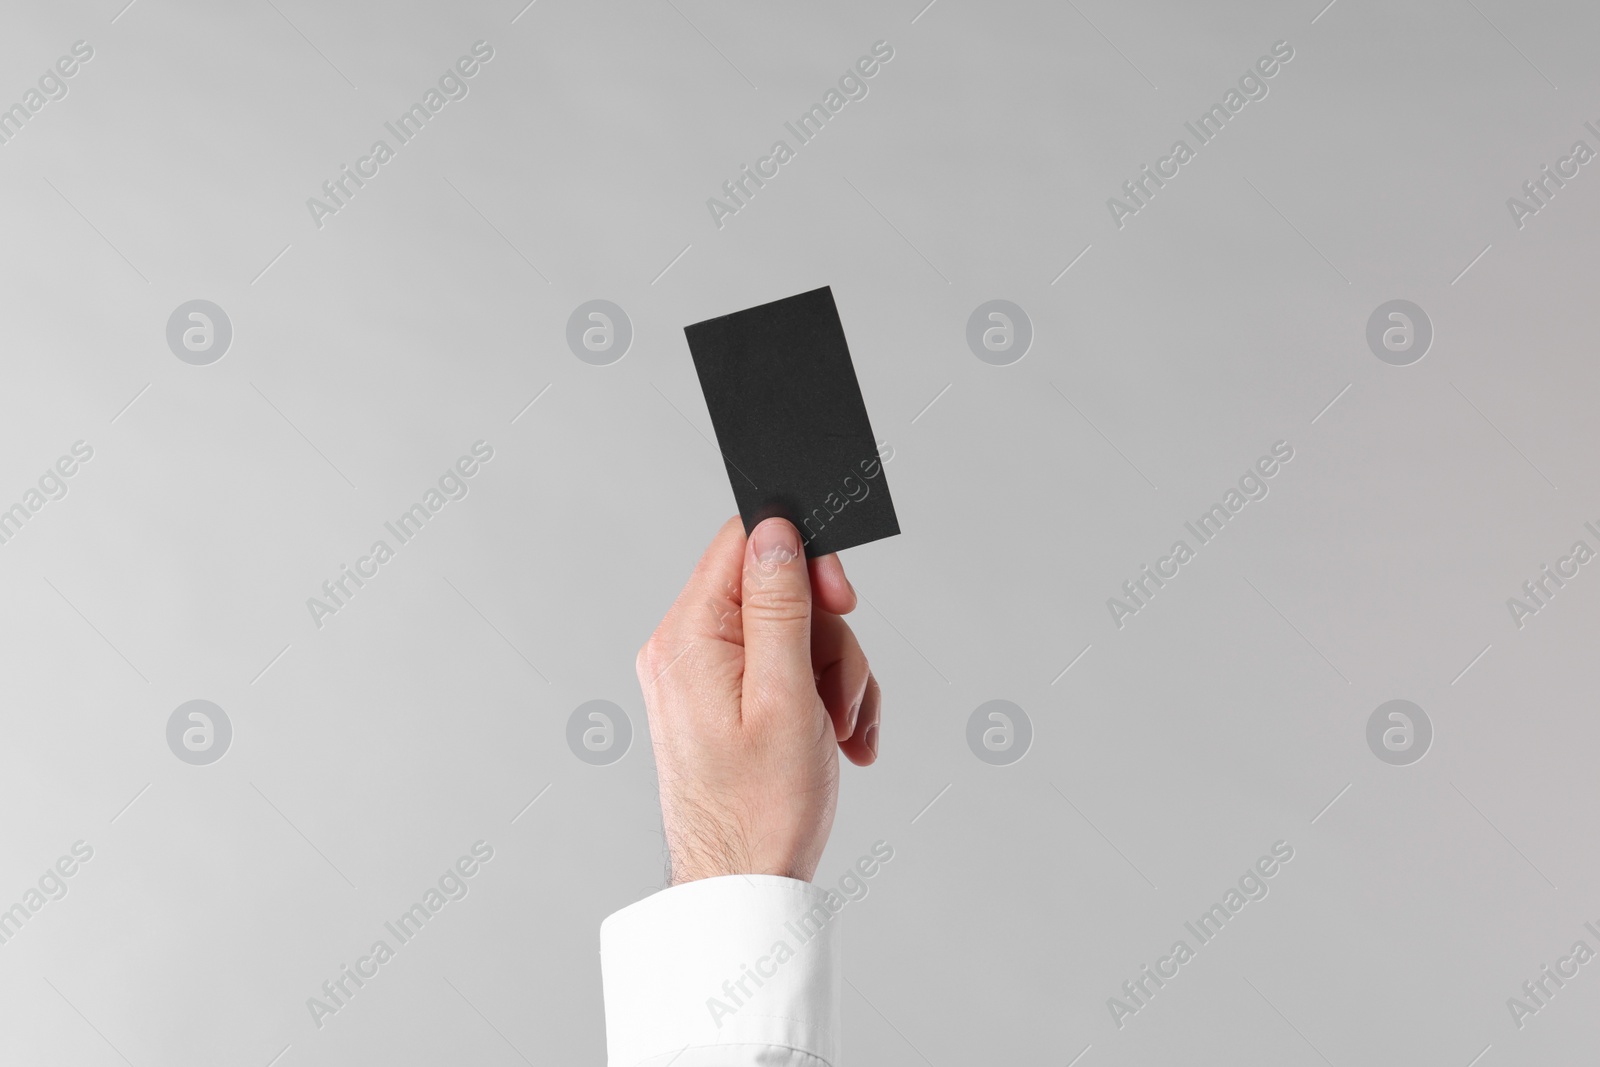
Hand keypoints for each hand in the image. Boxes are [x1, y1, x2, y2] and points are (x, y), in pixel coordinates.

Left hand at [636, 516, 880, 884]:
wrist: (743, 885)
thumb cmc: (760, 808)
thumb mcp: (785, 695)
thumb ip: (780, 606)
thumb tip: (775, 531)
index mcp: (688, 636)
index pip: (745, 544)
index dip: (803, 558)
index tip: (842, 599)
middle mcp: (685, 648)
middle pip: (779, 592)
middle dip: (828, 637)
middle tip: (840, 693)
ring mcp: (703, 676)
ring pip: (794, 634)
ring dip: (834, 677)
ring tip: (841, 731)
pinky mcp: (724, 701)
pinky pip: (786, 670)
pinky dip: (821, 698)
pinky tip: (840, 740)